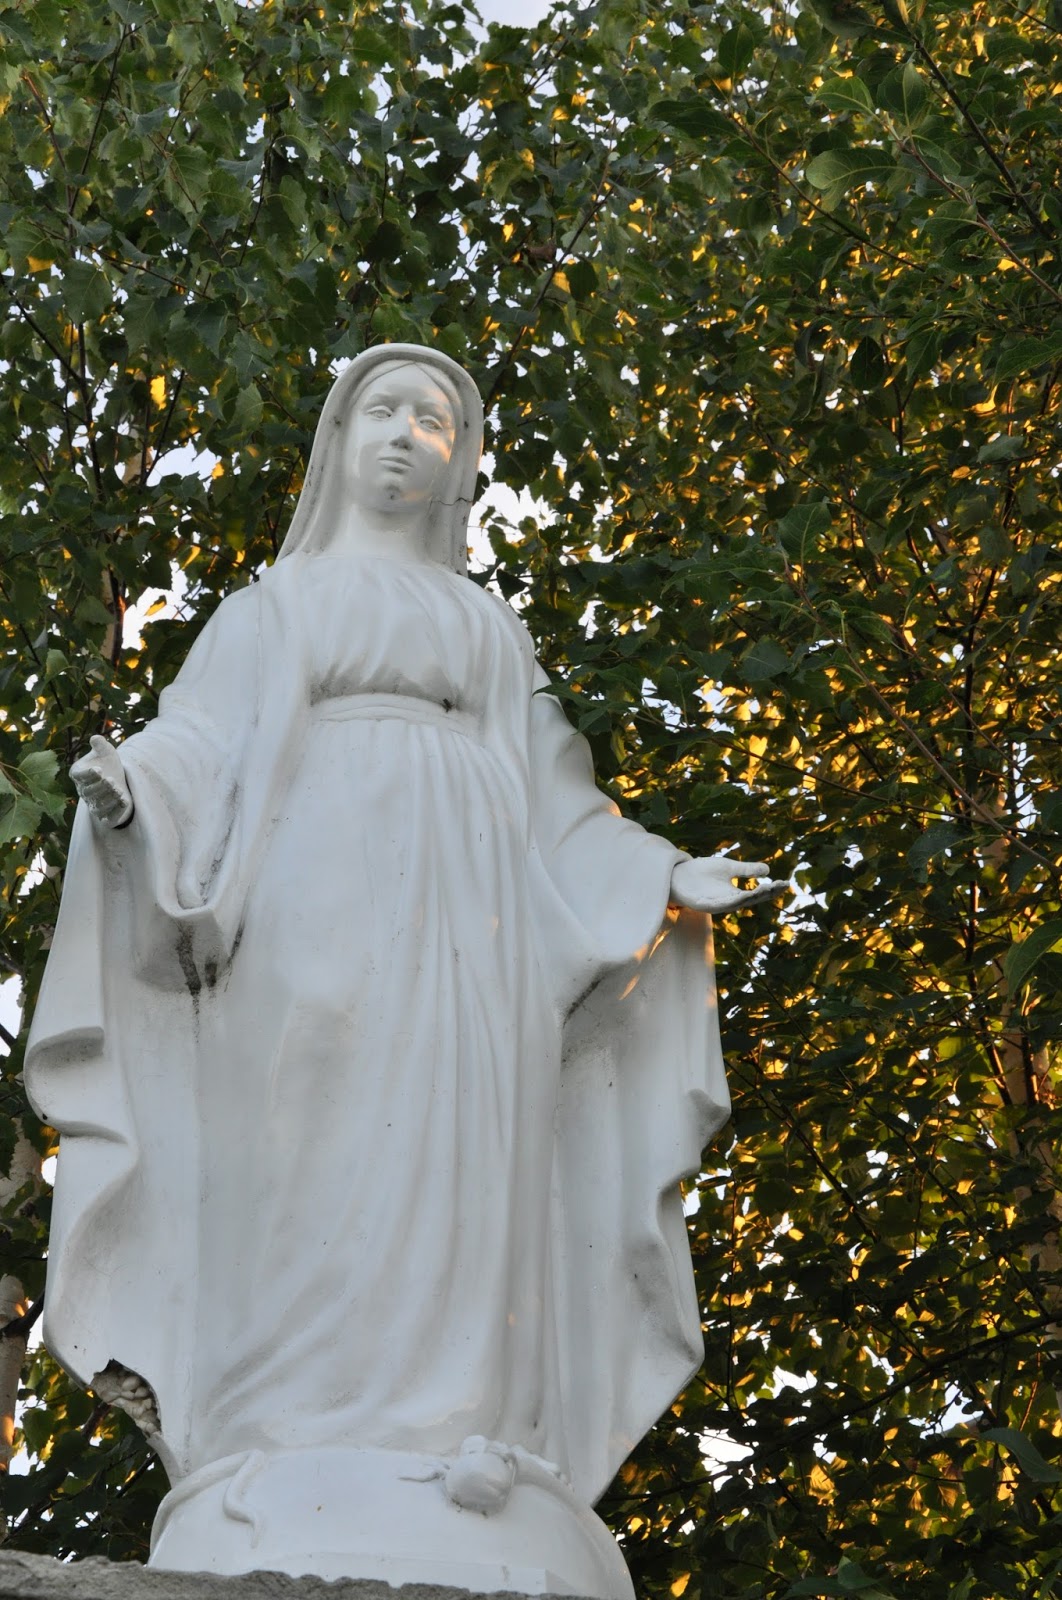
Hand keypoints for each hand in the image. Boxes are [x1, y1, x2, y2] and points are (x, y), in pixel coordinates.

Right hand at [70, 735, 133, 828]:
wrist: (119, 780)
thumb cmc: (108, 764)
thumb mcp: (106, 752)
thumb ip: (101, 745)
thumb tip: (96, 738)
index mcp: (79, 775)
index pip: (78, 776)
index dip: (88, 775)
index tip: (99, 770)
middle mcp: (83, 792)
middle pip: (88, 793)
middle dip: (100, 788)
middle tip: (112, 781)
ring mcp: (93, 805)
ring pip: (98, 807)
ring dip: (108, 800)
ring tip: (119, 790)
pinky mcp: (106, 817)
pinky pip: (109, 818)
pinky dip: (117, 812)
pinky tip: (126, 802)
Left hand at [669, 855, 785, 914]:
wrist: (678, 875)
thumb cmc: (702, 872)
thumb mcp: (728, 868)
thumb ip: (746, 870)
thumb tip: (767, 870)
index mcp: (735, 894)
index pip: (757, 893)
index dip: (771, 889)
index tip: (785, 882)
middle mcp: (728, 902)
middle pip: (751, 899)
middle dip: (765, 893)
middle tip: (779, 885)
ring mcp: (716, 904)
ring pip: (737, 903)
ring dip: (751, 897)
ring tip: (765, 889)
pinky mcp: (703, 904)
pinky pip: (718, 904)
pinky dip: (730, 901)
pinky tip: (741, 896)